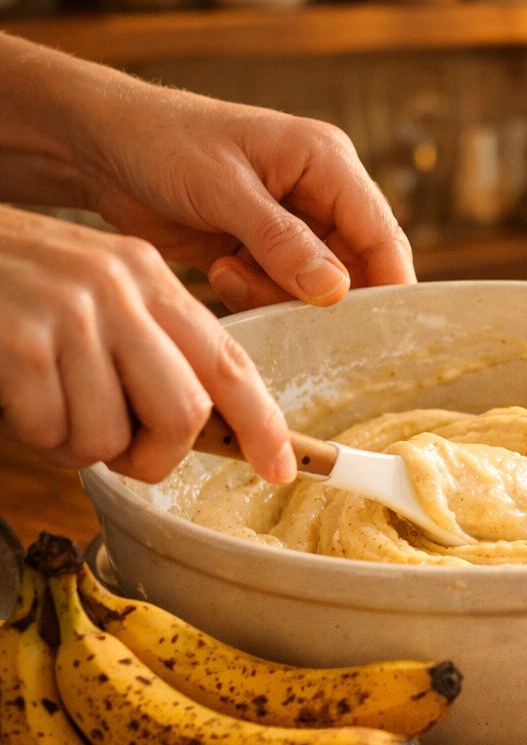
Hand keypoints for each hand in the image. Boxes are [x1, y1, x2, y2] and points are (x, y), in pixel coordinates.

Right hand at [0, 206, 295, 484]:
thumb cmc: (10, 287)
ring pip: (112, 432)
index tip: (281, 467)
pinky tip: (18, 402)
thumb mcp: (94, 294)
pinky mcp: (19, 342)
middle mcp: (118, 289)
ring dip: (80, 447)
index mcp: (148, 277)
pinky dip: (37, 436)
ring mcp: (69, 313)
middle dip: (155, 454)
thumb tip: (202, 424)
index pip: (229, 359)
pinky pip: (52, 429)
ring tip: (50, 414)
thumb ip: (150, 345)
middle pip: (183, 411)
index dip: (262, 422)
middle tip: (119, 453)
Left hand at [79, 86, 414, 311]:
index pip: (380, 232)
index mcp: (327, 162)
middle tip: (279, 301)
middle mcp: (320, 193)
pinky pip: (283, 289)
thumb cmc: (161, 142)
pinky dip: (257, 292)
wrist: (100, 147)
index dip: (388, 282)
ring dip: (279, 293)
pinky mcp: (264, 248)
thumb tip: (335, 289)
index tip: (382, 331)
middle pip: (355, 265)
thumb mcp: (222, 188)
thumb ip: (280, 240)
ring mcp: (294, 223)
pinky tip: (219, 270)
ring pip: (318, 286)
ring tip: (229, 273)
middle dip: (321, 295)